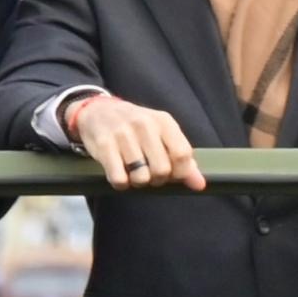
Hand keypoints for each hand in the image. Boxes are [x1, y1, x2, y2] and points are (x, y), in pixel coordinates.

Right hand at [68, 90, 203, 191]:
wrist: (98, 111)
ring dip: (138, 182)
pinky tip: (119, 173)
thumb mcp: (162, 136)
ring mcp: (122, 133)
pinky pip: (119, 179)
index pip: (183, 154)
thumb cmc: (136, 129)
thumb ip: (183, 160)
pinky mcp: (103, 145)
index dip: (179, 172)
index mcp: (163, 121)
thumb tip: (200, 185)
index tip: (171, 174)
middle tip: (149, 173)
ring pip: (141, 177)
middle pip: (162, 170)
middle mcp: (144, 124)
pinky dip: (121, 183)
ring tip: (133, 171)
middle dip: (157, 180)